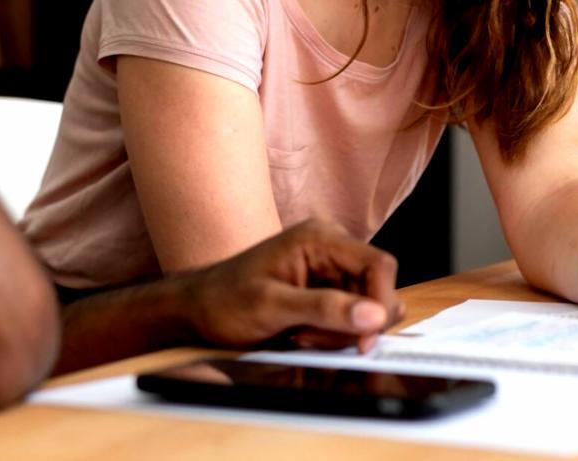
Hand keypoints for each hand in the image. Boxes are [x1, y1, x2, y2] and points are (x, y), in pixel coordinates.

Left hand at [181, 219, 404, 352]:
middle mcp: (330, 248)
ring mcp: (329, 270)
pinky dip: (332, 334)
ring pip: (365, 308)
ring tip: (300, 335)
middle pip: (376, 289)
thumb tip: (374, 315)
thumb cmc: (223, 301)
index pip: (378, 265)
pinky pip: (349, 316)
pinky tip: (302, 334)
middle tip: (312, 337)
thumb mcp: (272, 307)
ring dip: (339, 332)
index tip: (366, 338)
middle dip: (353, 322)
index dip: (381, 302)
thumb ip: (325, 309)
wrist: (196, 310)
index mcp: (319, 238)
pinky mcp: (325, 290)